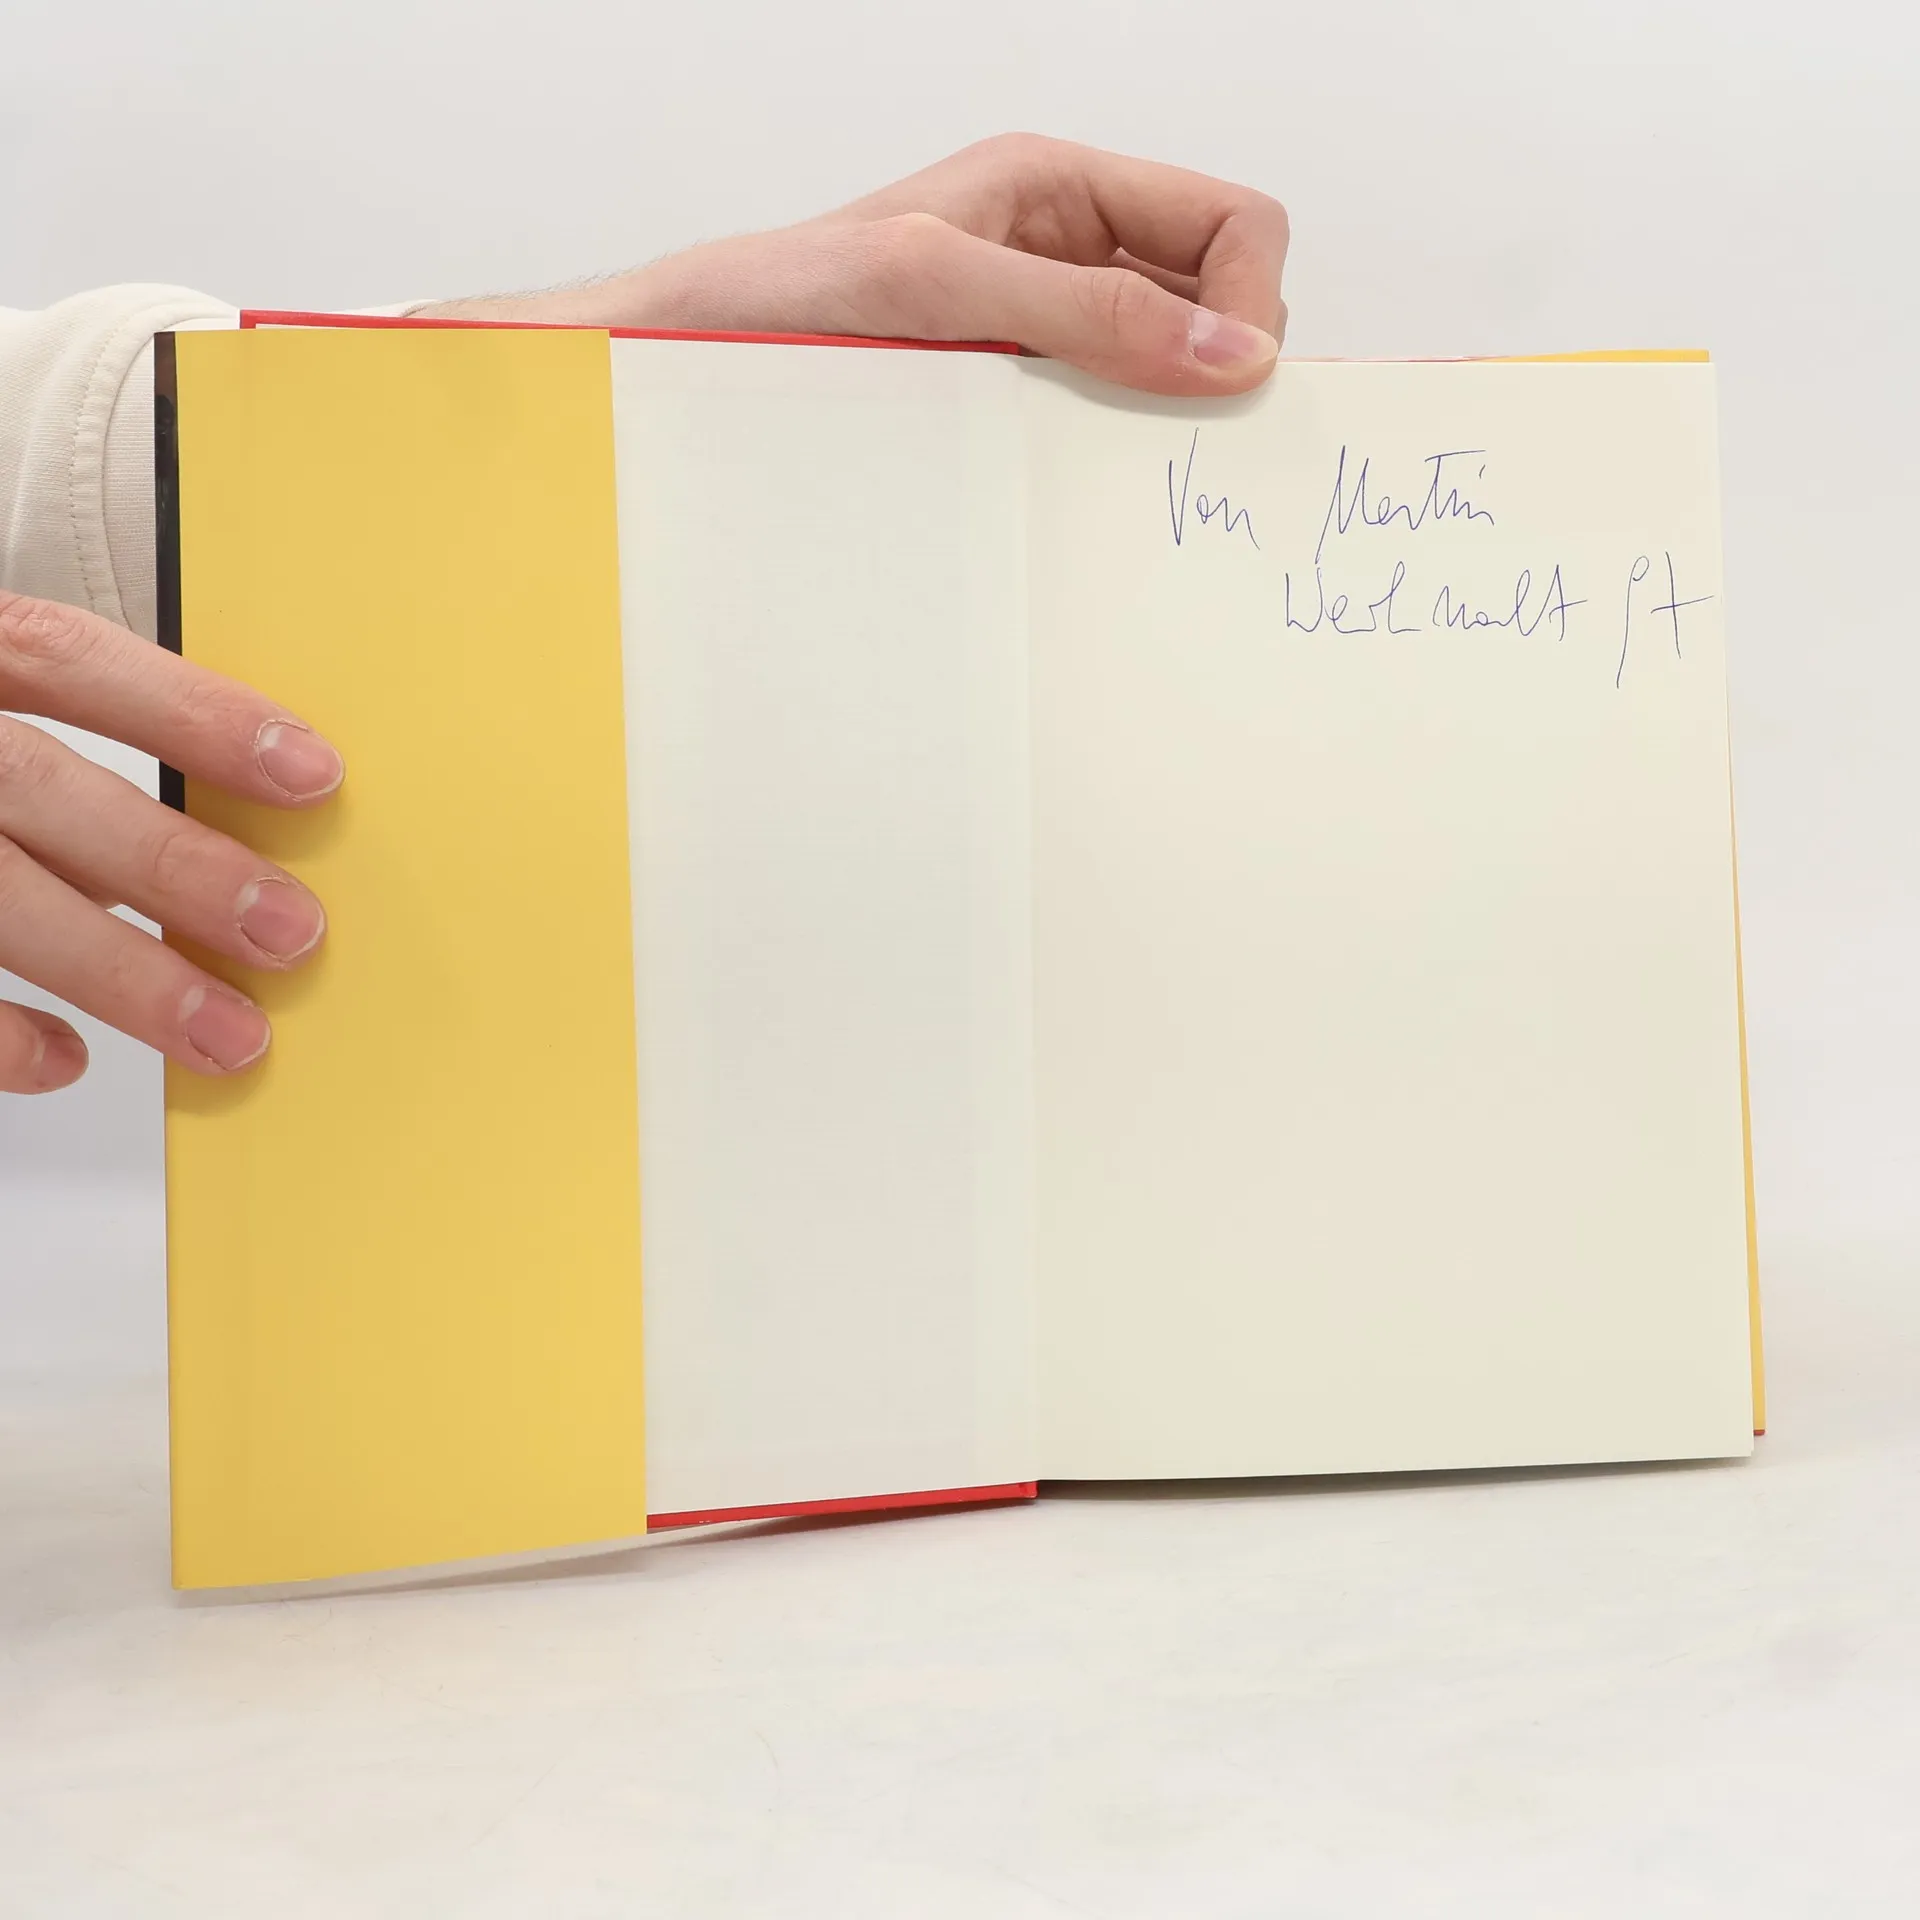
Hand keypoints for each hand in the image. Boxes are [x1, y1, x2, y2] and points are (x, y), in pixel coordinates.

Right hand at [0, 592, 339, 1093]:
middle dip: (169, 861)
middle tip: (290, 929)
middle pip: (28, 785)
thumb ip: (58, 767)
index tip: (314, 775)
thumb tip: (221, 855)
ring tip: (227, 1034)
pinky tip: (64, 1058)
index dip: (191, 713)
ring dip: (115, 970)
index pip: (64, 658)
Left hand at [426, 134, 1289, 396]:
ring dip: (1157, 418)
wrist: (681, 362)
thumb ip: (1085, 309)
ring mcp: (1040, 328)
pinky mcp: (1011, 396)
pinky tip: (1063, 482)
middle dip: (1214, 365)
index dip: (1253, 301)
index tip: (1220, 384)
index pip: (1234, 223)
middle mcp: (1063, 250)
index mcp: (1059, 187)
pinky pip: (1102, 420)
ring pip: (1166, 369)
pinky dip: (1108, 453)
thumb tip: (1232, 352)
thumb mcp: (938, 286)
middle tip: (1160, 435)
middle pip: (1216, 298)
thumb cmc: (781, 301)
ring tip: (1098, 460)